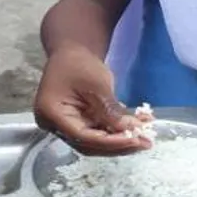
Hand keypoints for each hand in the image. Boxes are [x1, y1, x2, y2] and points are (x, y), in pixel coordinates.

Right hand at [33, 47, 149, 155]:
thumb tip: (130, 131)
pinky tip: (136, 128)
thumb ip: (110, 110)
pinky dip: (116, 132)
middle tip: (144, 142)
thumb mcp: (97, 84)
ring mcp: (67, 125)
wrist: (72, 51)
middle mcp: (55, 125)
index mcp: (52, 114)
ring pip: (95, 142)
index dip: (110, 141)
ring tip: (144, 138)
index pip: (83, 136)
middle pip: (88, 144)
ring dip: (120, 141)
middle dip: (118, 145)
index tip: (134, 140)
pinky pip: (97, 132)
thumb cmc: (79, 62)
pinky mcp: (78, 123)